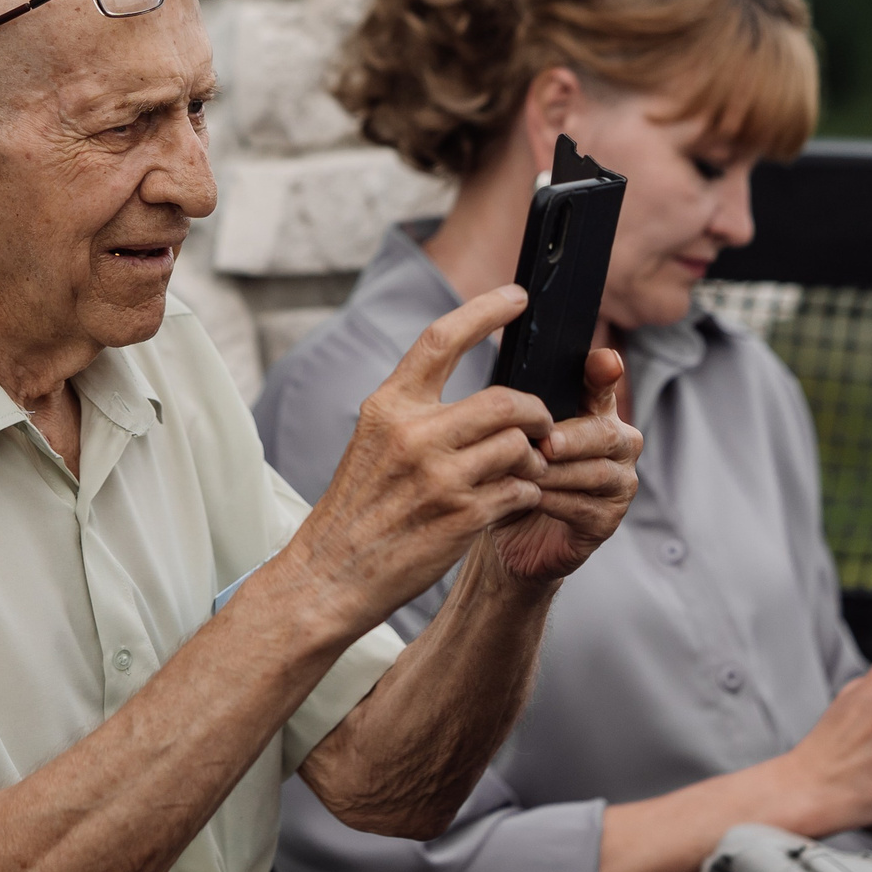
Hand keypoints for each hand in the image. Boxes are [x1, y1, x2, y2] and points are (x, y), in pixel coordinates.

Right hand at [281, 287, 556, 633]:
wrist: (330, 576)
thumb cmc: (356, 511)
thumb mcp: (372, 445)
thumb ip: (416, 415)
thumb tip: (478, 400)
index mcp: (388, 408)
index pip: (441, 340)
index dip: (485, 310)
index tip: (517, 296)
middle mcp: (414, 435)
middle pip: (505, 400)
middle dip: (535, 411)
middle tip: (540, 424)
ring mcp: (440, 477)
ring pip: (520, 446)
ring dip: (534, 458)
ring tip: (525, 469)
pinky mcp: (462, 517)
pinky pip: (520, 489)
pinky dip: (526, 492)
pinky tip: (511, 500)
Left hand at [488, 347, 643, 582]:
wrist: (507, 530)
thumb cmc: (512, 473)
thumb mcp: (511, 437)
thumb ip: (522, 411)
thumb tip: (512, 394)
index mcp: (595, 412)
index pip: (603, 384)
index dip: (604, 372)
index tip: (604, 361)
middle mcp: (617, 444)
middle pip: (606, 432)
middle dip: (572, 438)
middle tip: (544, 445)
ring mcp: (619, 483)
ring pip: (596, 473)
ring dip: (557, 474)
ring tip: (527, 474)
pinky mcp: (607, 520)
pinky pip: (584, 507)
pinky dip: (555, 502)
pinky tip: (532, 499)